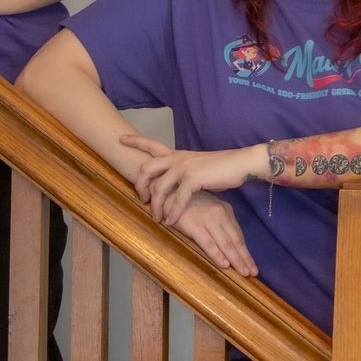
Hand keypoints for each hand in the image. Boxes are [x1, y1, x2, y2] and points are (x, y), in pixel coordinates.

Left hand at [122, 135, 260, 224]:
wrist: (241, 163)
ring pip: (159, 187)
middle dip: (140, 185)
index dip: (135, 141)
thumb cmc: (221, 167)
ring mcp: (184, 167)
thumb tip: (175, 183)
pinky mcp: (193, 179)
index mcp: (177, 154)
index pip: (151, 144)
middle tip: (141, 199)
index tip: (120, 139)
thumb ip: (183, 171)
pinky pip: (177, 199)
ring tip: (157, 218)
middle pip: (147, 168)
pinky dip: (173, 212)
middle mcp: (177, 158)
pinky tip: (171, 221)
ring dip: (156, 206)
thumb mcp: (197, 166)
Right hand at [171, 191, 256, 277]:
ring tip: (244, 272)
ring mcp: (208, 219)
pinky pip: (207, 242)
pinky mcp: (194, 225)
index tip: (253, 265)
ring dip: (236, 259)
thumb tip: (230, 243)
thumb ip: (219, 222)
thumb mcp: (208, 209)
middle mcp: (220, 214)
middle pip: (236, 240)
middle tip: (253, 273)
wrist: (168, 190)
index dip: (246, 251)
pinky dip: (217, 254)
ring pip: (225, 243)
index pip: (238, 235)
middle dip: (245, 258)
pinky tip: (224, 264)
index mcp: (225, 210)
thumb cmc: (188, 203)